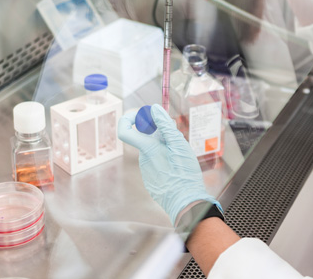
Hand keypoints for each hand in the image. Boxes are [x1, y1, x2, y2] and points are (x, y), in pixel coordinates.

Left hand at [117, 104, 219, 224]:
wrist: (187, 203)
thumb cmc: (184, 173)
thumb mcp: (179, 145)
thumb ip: (165, 125)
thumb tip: (154, 109)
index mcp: (147, 149)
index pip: (125, 130)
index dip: (130, 118)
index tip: (144, 115)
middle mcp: (143, 160)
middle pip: (147, 138)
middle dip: (160, 133)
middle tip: (176, 135)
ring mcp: (147, 171)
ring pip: (154, 152)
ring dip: (165, 148)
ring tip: (181, 156)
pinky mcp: (152, 181)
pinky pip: (157, 164)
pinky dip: (166, 160)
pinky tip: (178, 167)